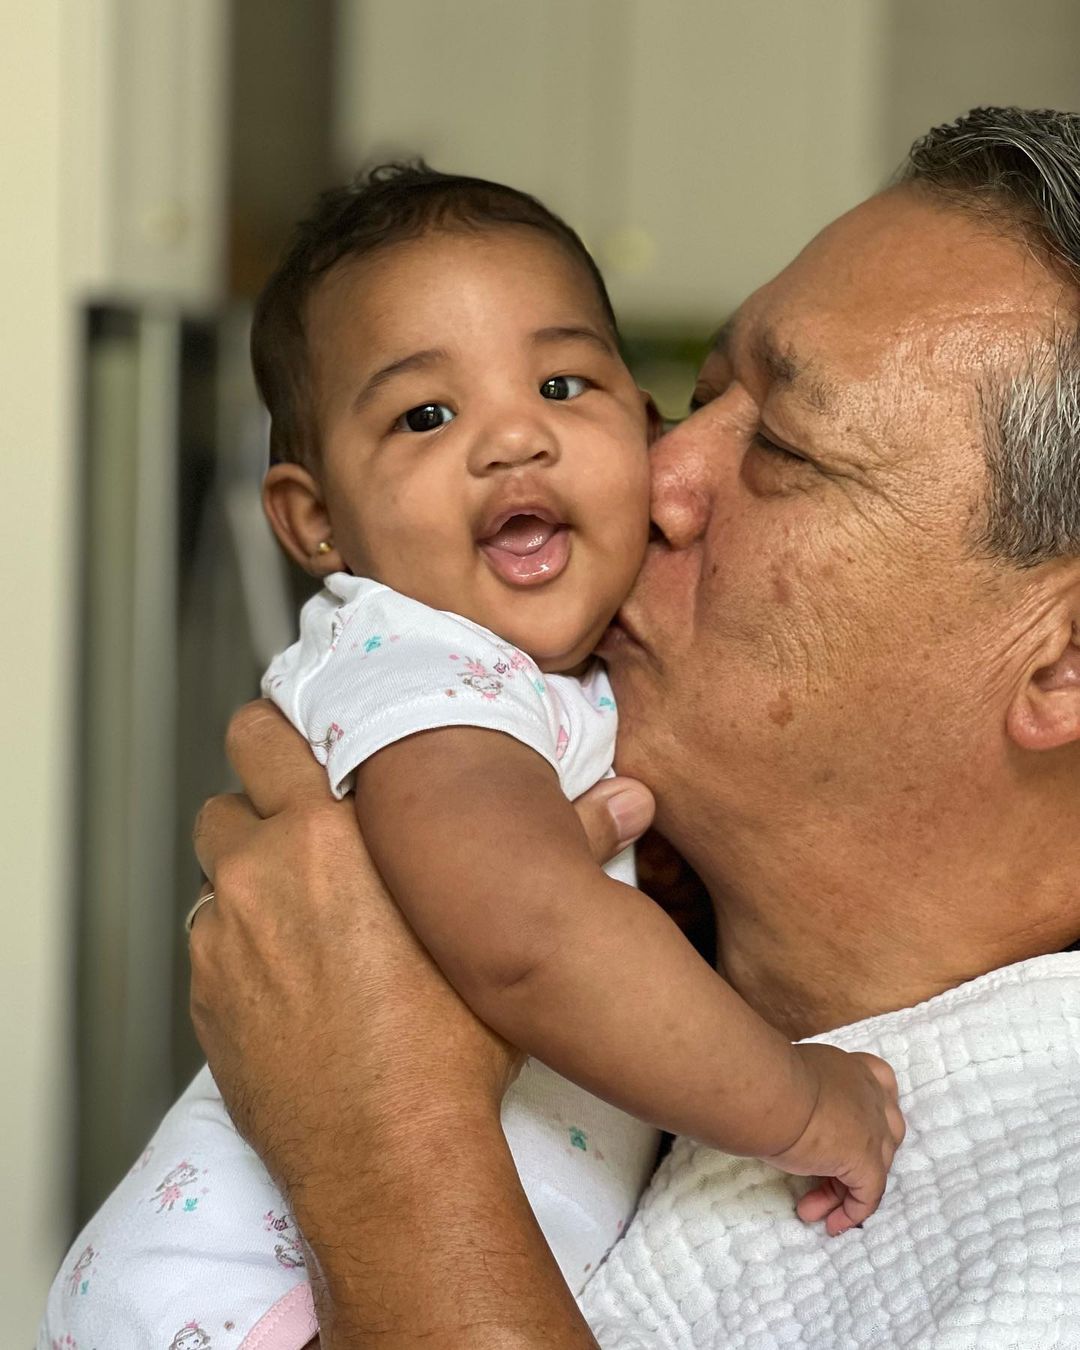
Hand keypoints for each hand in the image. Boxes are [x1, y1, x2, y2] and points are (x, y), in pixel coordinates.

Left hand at [190, 700, 654, 1190]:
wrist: (390, 1159)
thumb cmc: (450, 1047)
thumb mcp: (504, 937)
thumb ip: (566, 848)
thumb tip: (629, 800)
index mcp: (326, 836)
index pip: (264, 735)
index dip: (278, 730)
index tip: (299, 741)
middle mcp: (259, 875)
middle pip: (229, 795)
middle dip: (260, 803)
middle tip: (305, 830)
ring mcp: (222, 940)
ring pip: (216, 871)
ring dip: (248, 875)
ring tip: (300, 908)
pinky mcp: (206, 999)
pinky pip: (211, 941)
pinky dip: (240, 942)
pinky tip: (289, 976)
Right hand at [766, 1044, 905, 1236]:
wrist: (768, 1093)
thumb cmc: (766, 1079)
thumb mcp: (790, 1079)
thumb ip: (802, 1092)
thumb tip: (783, 1107)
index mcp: (851, 1069)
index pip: (880, 1085)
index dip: (872, 1112)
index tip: (847, 1131)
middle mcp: (870, 1095)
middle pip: (883, 1133)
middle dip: (857, 1158)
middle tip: (823, 1176)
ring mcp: (874, 1129)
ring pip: (875, 1168)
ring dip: (845, 1191)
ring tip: (812, 1209)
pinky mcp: (866, 1161)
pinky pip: (868, 1195)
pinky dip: (852, 1212)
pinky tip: (830, 1223)